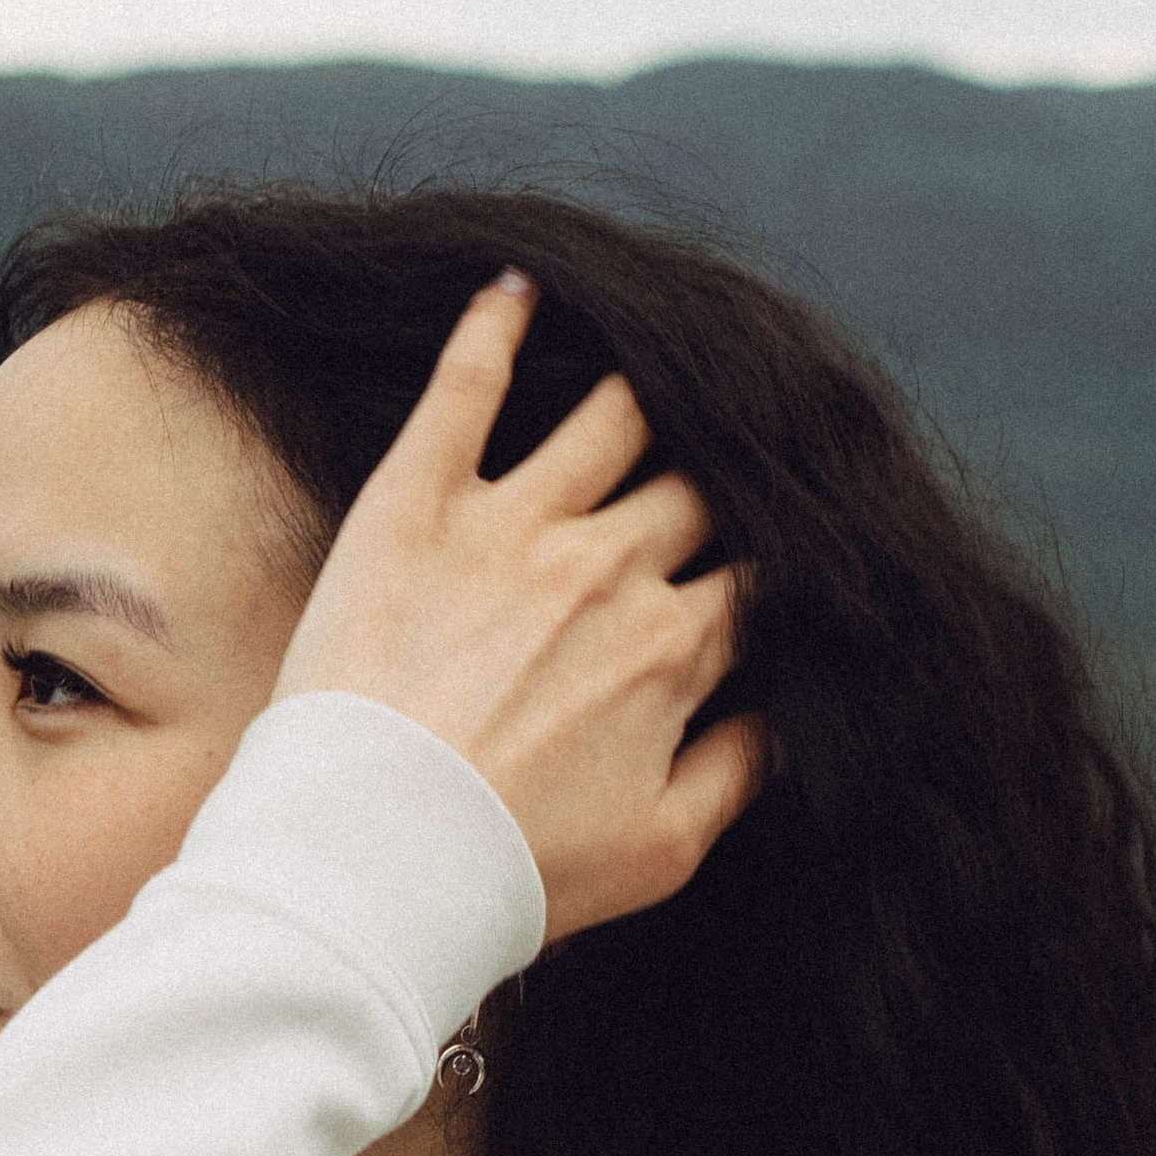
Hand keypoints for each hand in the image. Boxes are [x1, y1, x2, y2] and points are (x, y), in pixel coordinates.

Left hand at [273, 275, 762, 942]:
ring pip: (611, 418)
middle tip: (712, 469)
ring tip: (649, 378)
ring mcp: (513, 522)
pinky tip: (519, 285)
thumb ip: (739, 772)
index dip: (762, 575)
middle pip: (693, 491)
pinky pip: (464, 386)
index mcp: (673, 648)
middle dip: (714, 484)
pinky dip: (495, 325)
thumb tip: (783, 718)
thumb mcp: (663, 850)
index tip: (756, 572)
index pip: (752, 579)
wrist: (371, 857)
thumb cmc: (516, 870)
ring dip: (642, 397)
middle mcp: (608, 566)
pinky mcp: (419, 499)